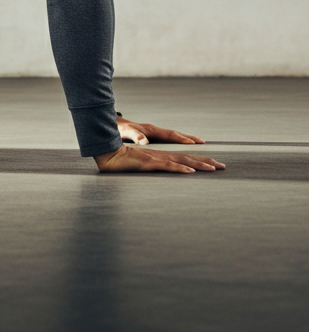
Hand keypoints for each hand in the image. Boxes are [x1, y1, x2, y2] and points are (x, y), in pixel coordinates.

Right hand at [93, 144, 224, 173]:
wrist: (109, 155)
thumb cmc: (123, 162)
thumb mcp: (142, 167)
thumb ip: (153, 169)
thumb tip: (163, 176)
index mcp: (161, 157)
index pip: (185, 158)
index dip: (200, 161)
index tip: (215, 165)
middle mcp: (162, 156)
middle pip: (188, 158)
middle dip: (206, 162)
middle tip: (223, 167)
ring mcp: (156, 159)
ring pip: (181, 161)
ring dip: (198, 165)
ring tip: (213, 169)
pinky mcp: (149, 163)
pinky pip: (167, 166)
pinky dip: (179, 169)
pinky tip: (189, 172)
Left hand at [116, 116, 204, 145]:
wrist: (113, 124)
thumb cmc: (119, 129)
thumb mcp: (125, 132)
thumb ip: (135, 136)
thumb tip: (145, 141)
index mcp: (151, 130)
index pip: (170, 135)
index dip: (182, 139)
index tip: (194, 143)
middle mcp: (155, 130)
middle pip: (176, 134)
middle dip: (190, 138)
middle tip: (204, 143)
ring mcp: (155, 133)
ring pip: (174, 136)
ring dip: (186, 139)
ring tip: (199, 143)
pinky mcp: (152, 136)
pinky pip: (169, 139)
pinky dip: (178, 141)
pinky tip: (183, 146)